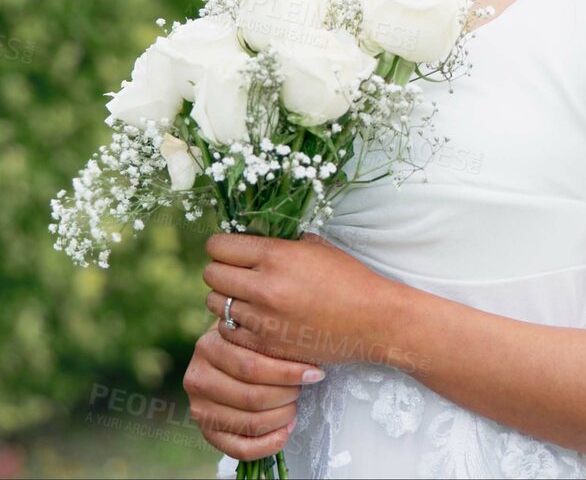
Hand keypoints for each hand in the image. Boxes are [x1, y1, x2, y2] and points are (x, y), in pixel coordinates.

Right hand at [186, 325, 315, 460]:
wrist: (221, 361)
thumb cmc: (246, 344)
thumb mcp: (252, 329)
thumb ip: (268, 335)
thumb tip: (306, 347)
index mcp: (208, 347)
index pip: (252, 367)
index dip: (288, 373)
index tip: (313, 373)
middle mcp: (197, 379)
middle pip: (253, 397)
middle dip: (287, 396)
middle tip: (301, 389)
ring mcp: (200, 409)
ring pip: (251, 423)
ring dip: (282, 418)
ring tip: (294, 406)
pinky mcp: (207, 433)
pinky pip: (241, 449)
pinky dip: (270, 444)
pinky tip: (286, 429)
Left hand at [204, 232, 404, 369]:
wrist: (374, 321)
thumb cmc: (348, 278)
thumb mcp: (315, 246)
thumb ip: (278, 243)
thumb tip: (248, 240)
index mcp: (276, 256)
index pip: (218, 247)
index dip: (221, 247)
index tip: (229, 251)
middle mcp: (264, 287)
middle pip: (210, 275)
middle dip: (221, 271)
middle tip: (235, 274)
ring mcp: (262, 319)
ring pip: (214, 304)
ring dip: (226, 299)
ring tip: (245, 298)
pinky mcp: (265, 345)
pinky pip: (227, 331)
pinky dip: (235, 324)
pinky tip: (253, 319)